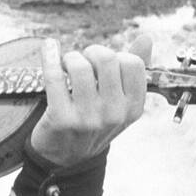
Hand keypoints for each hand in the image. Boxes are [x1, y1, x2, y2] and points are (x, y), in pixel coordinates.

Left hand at [28, 35, 151, 166]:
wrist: (65, 157)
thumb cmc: (94, 122)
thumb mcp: (119, 104)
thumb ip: (134, 71)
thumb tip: (147, 38)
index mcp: (133, 108)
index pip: (132, 63)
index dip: (116, 56)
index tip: (102, 65)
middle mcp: (114, 114)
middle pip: (106, 59)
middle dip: (91, 52)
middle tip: (82, 62)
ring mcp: (88, 118)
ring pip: (80, 66)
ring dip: (70, 58)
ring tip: (66, 66)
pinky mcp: (61, 119)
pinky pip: (54, 76)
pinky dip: (49, 56)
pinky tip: (49, 48)